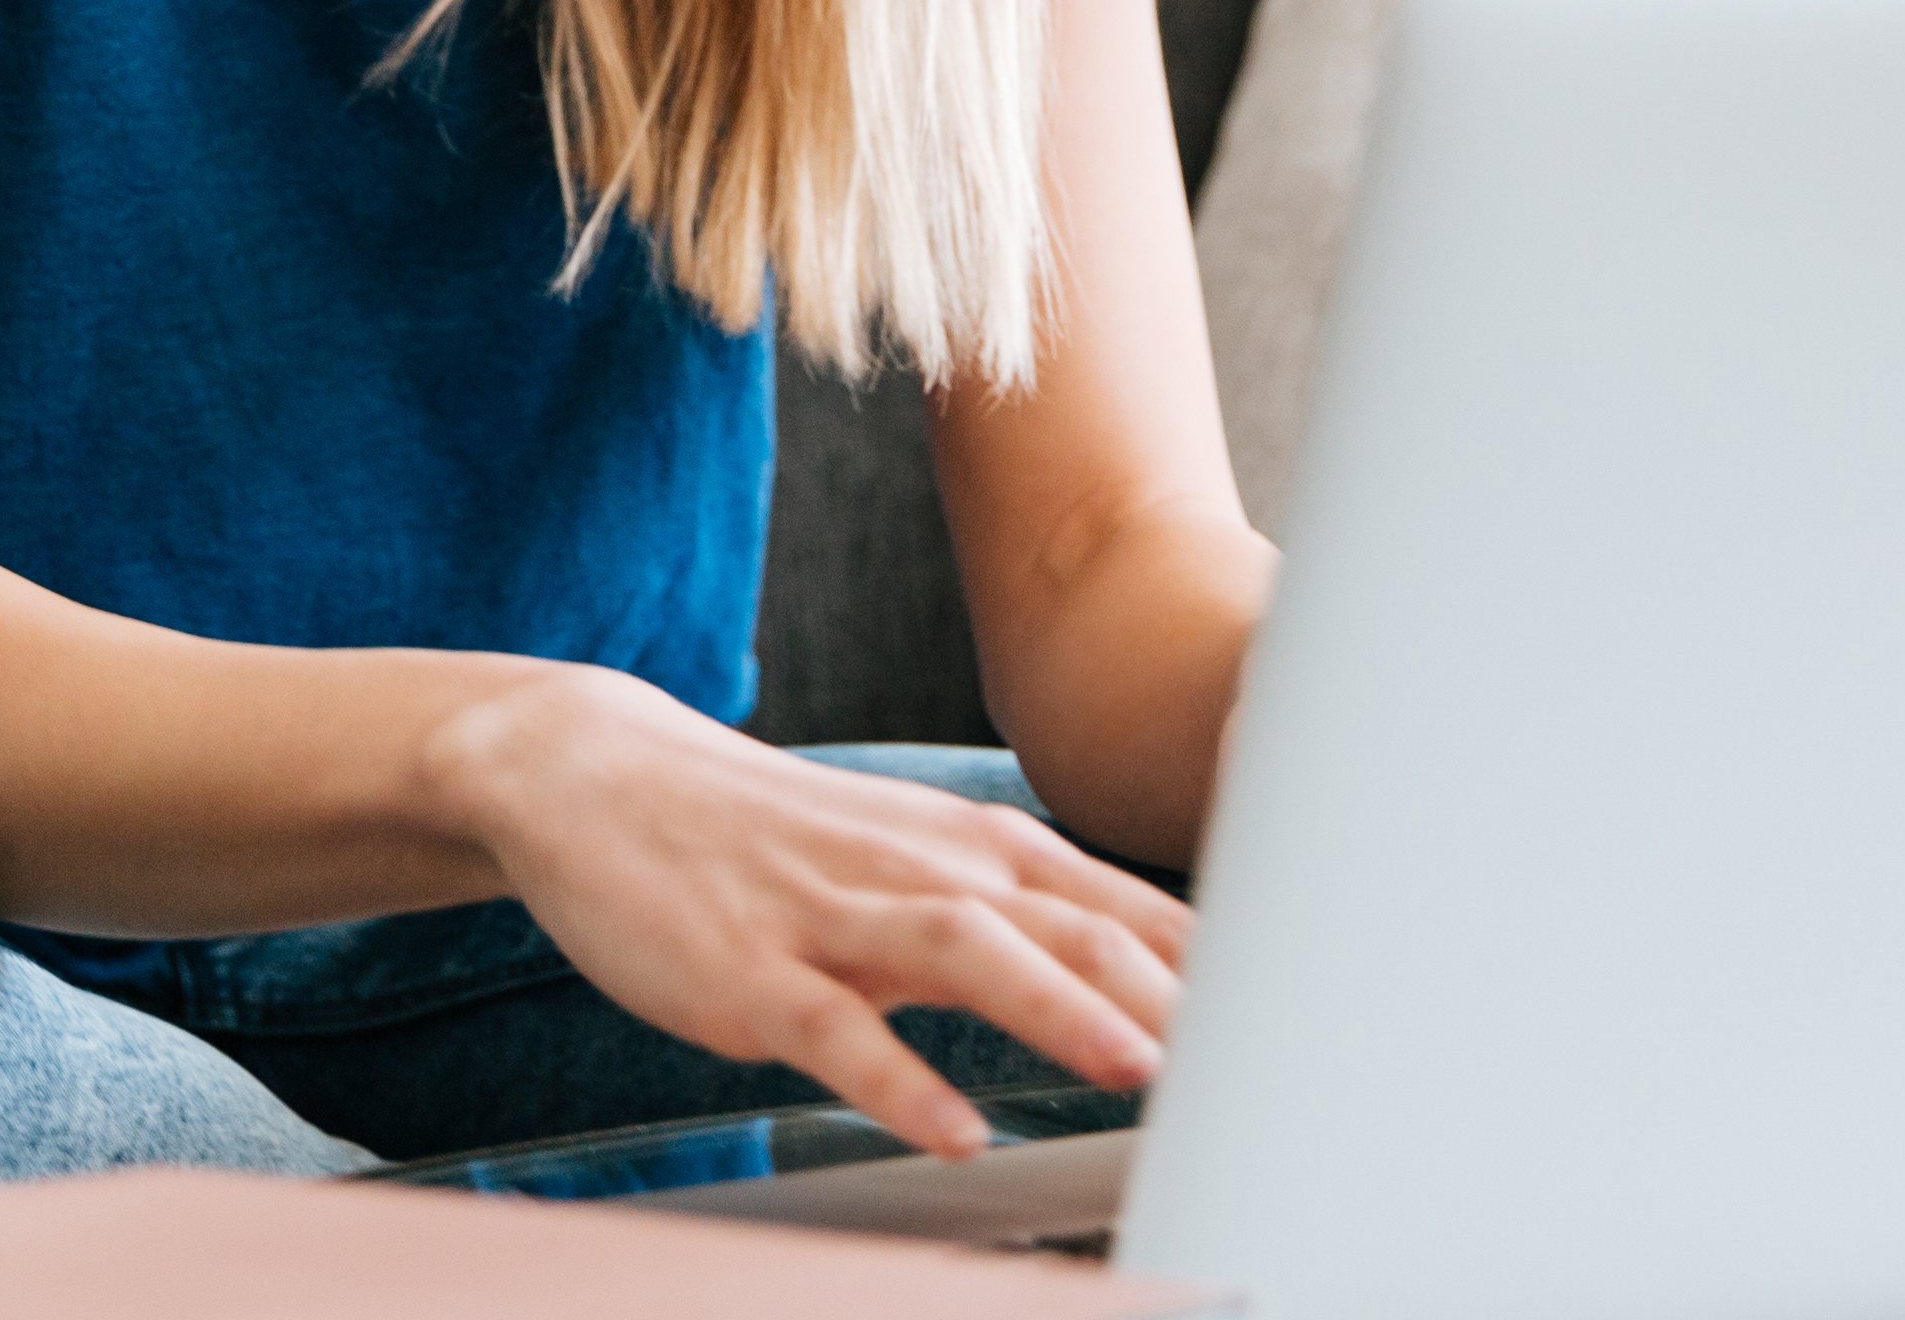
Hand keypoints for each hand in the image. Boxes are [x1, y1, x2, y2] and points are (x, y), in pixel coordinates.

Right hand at [418, 665, 1196, 1157]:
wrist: (600, 777)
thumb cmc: (775, 836)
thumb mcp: (911, 853)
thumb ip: (1020, 911)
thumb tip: (1150, 976)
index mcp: (969, 847)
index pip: (1120, 902)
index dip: (1214, 960)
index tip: (1303, 1013)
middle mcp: (920, 869)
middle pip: (1069, 922)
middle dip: (1170, 990)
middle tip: (1259, 1054)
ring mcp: (833, 918)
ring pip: (968, 955)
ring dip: (1061, 1009)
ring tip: (1139, 1071)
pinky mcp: (753, 974)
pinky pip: (836, 1032)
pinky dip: (900, 1080)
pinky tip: (952, 1128)